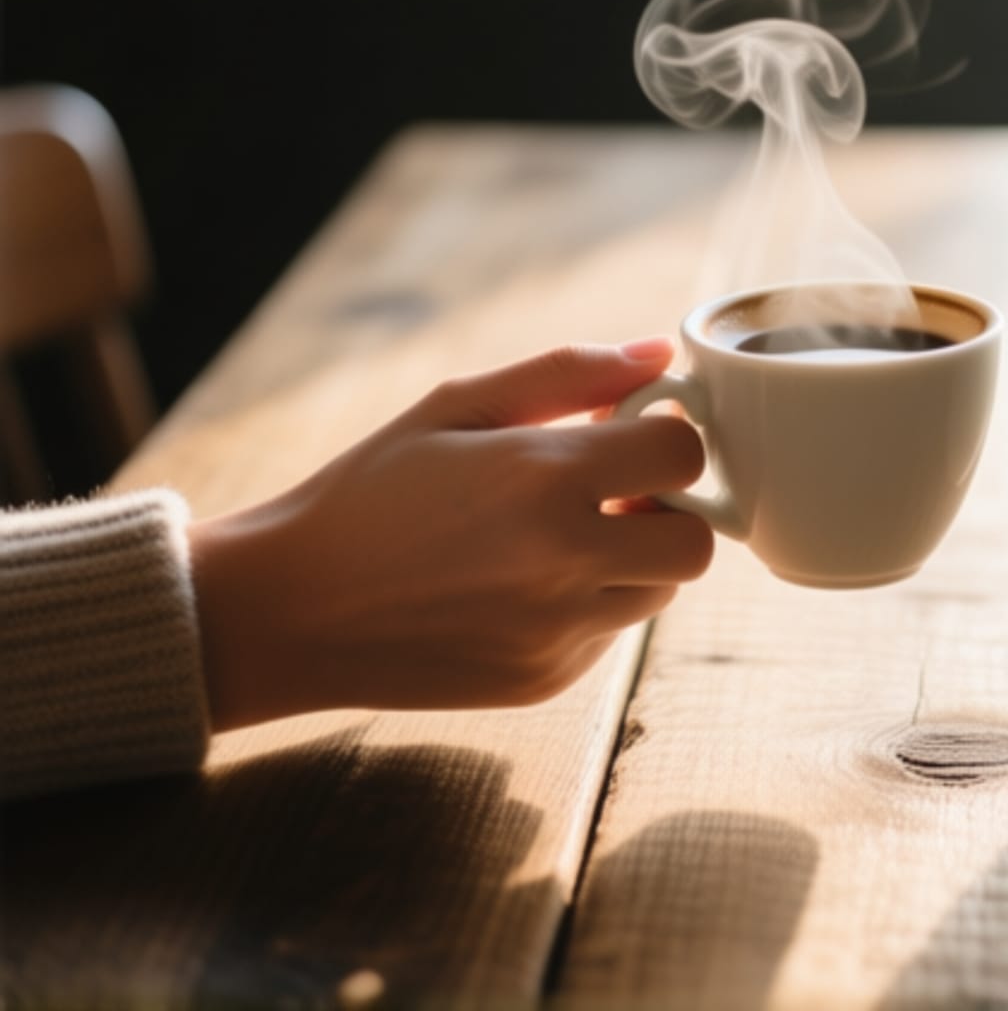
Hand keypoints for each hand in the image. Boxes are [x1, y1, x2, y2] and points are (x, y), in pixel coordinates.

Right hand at [188, 340, 712, 730]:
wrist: (286, 610)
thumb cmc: (368, 492)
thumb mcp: (455, 407)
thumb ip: (567, 373)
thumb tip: (658, 351)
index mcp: (544, 479)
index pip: (685, 454)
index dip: (667, 437)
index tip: (629, 434)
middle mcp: (564, 562)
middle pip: (698, 541)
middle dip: (669, 510)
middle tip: (611, 492)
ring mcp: (558, 632)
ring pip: (661, 591)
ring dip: (634, 559)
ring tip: (558, 536)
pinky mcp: (546, 678)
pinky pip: (611, 633)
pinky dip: (589, 604)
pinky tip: (520, 585)